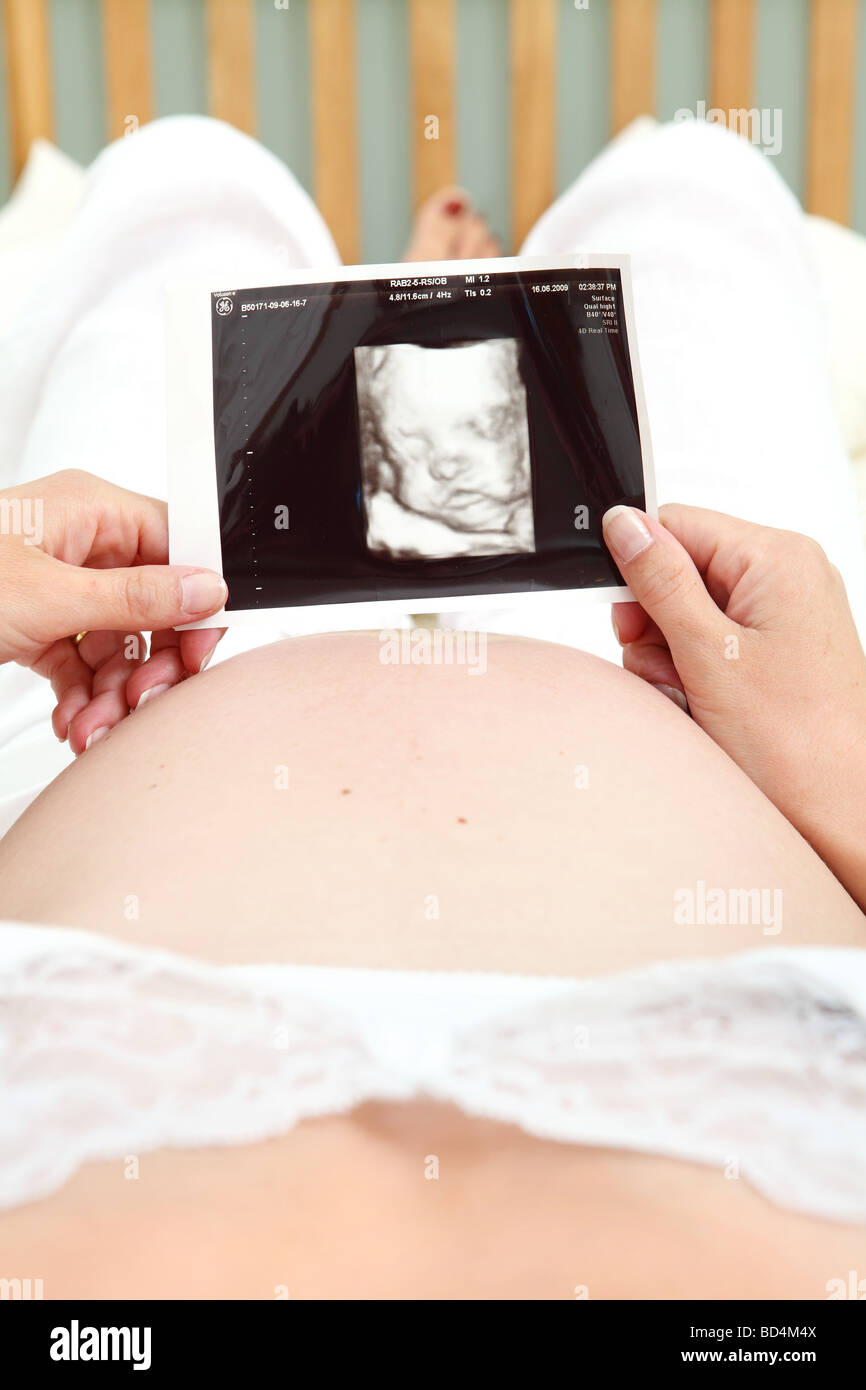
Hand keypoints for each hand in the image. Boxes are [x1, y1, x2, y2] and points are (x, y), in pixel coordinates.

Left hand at [0, 469, 226, 752]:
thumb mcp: (47, 596)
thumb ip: (134, 597)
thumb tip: (205, 588)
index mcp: (90, 510)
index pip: (177, 547)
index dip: (195, 601)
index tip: (197, 648)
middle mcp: (79, 542)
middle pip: (152, 604)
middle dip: (149, 662)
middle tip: (144, 698)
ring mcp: (57, 583)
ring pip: (118, 642)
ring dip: (114, 692)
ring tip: (96, 723)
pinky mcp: (35, 622)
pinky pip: (82, 662)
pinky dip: (83, 697)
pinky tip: (75, 721)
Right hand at [602, 502, 865, 910]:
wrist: (839, 811)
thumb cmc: (794, 743)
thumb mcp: (707, 653)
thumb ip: (660, 581)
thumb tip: (625, 524)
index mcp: (777, 558)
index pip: (678, 524)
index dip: (640, 569)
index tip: (629, 618)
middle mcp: (788, 576)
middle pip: (681, 569)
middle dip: (655, 622)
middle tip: (668, 667)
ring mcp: (785, 614)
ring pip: (689, 610)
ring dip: (670, 654)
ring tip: (693, 695)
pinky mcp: (778, 649)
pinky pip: (713, 641)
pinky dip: (694, 672)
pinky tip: (705, 704)